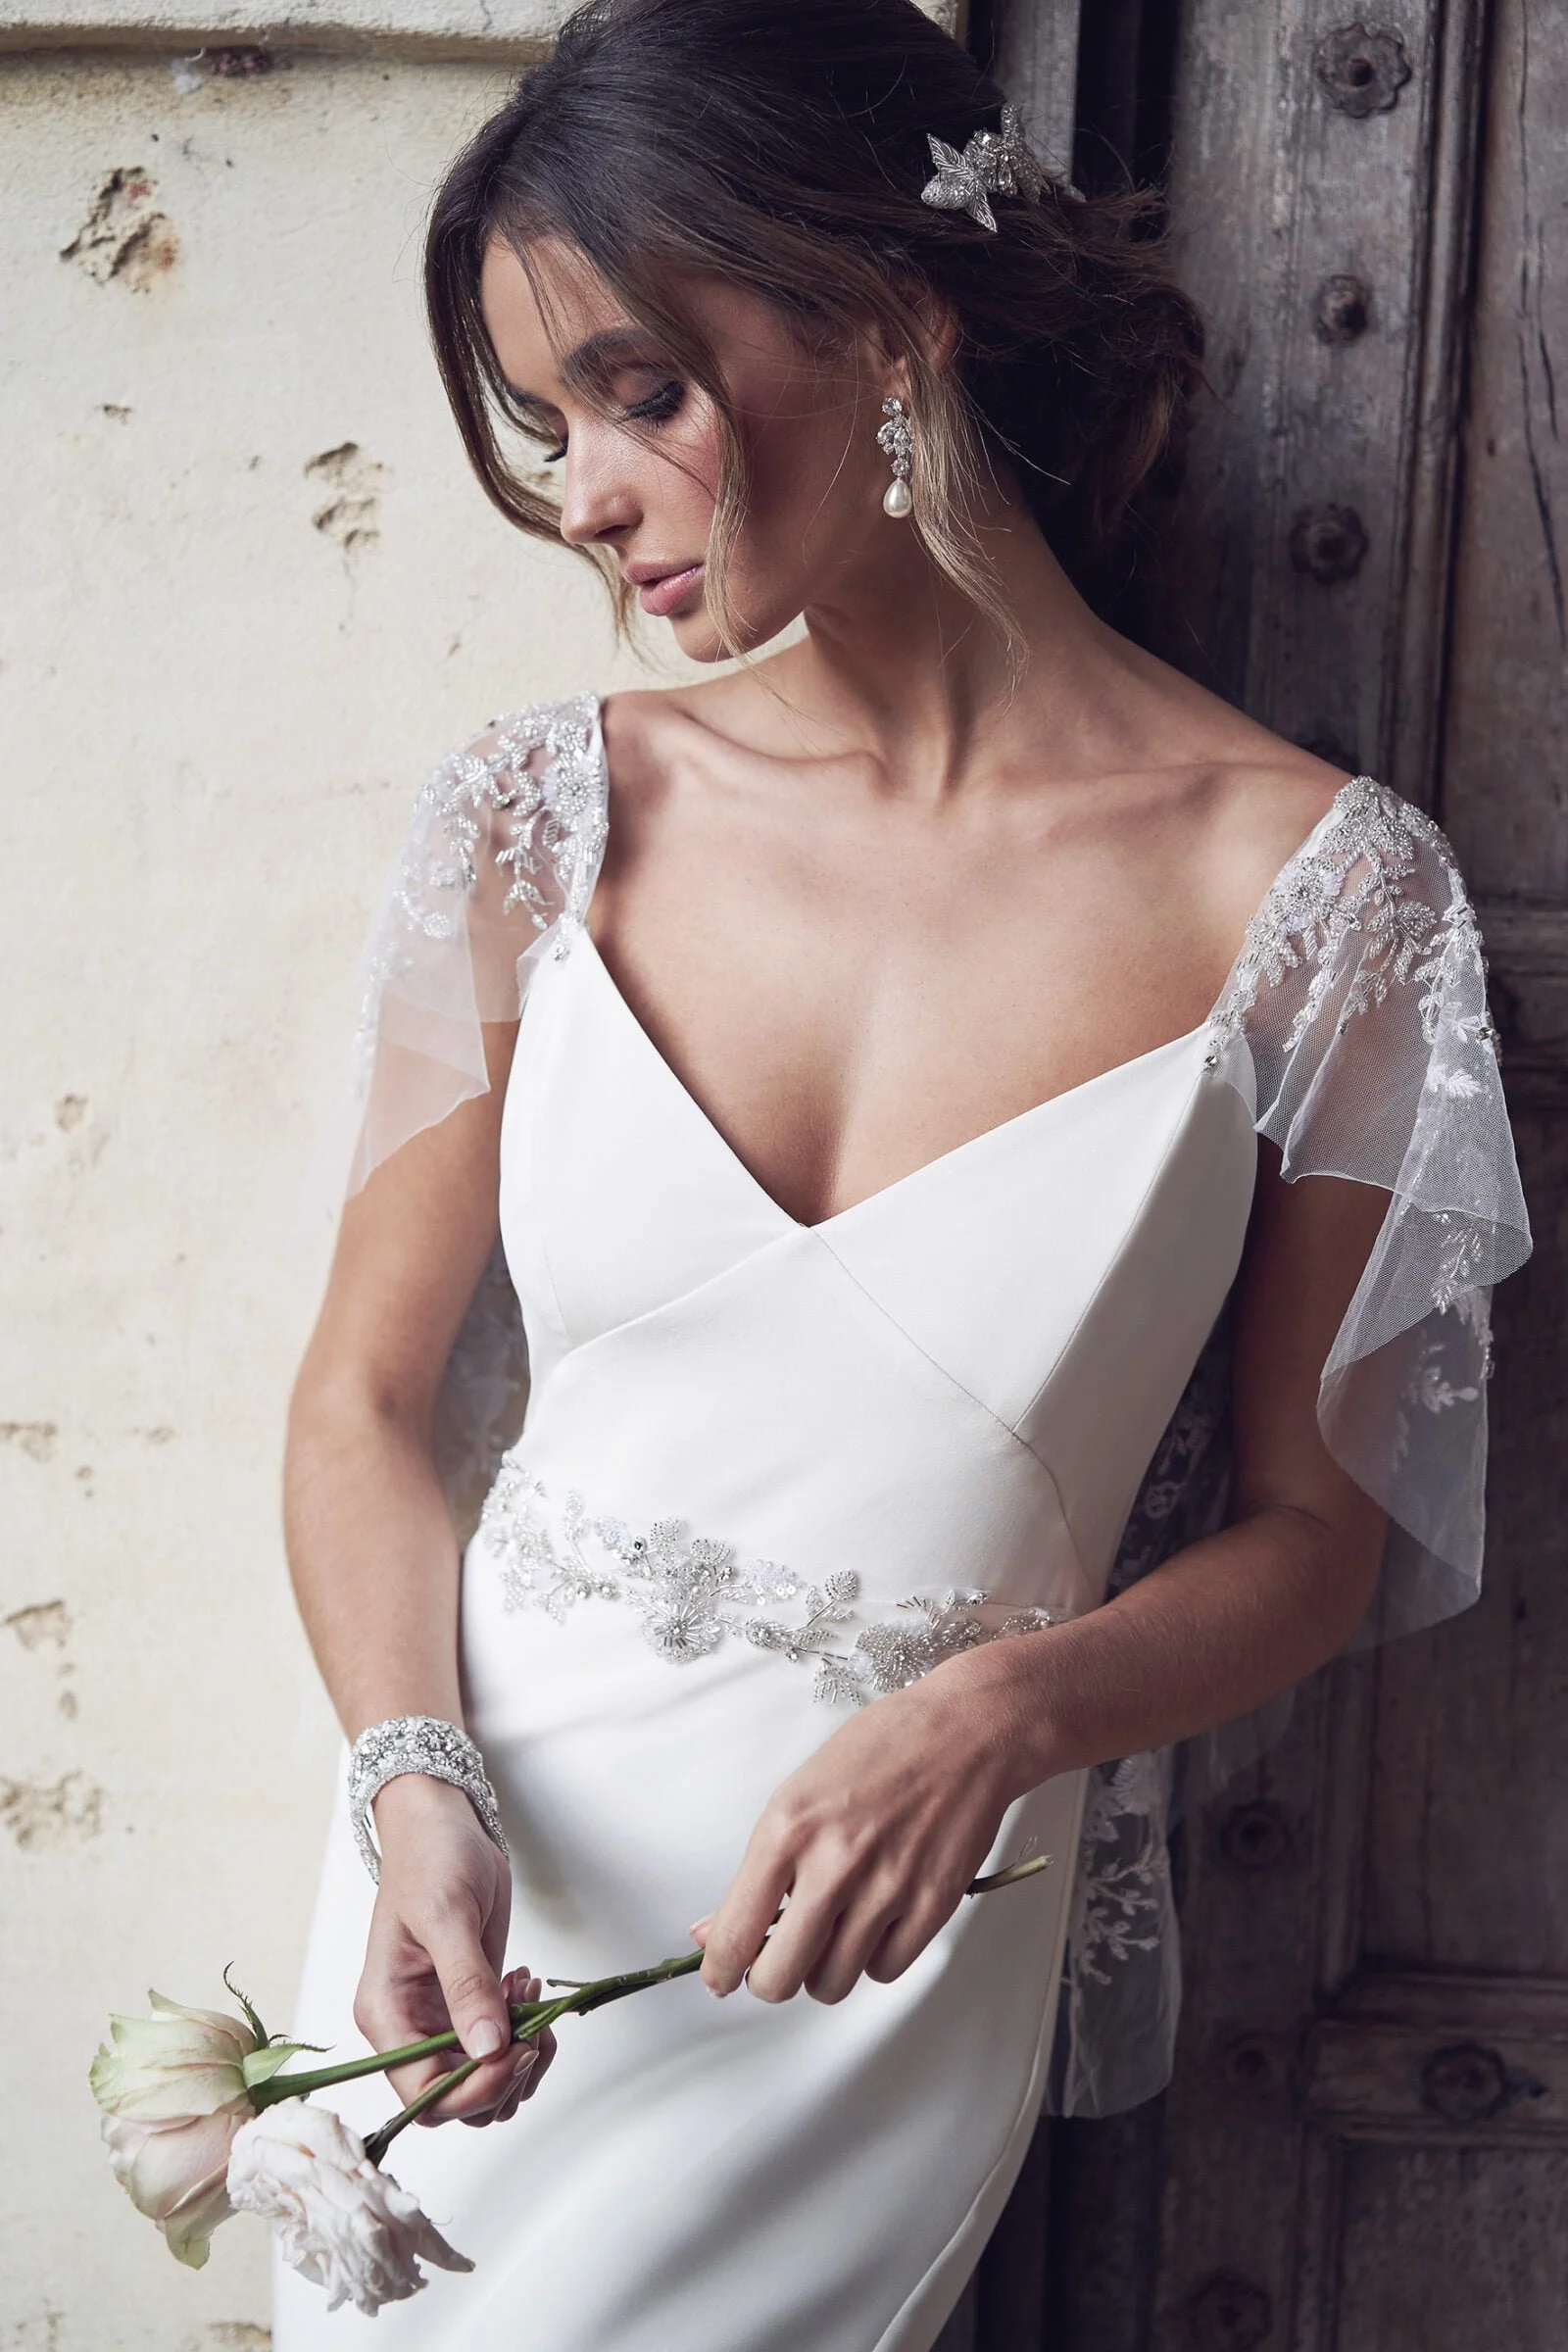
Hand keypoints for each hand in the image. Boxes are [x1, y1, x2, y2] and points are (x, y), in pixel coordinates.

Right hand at [353, 1775, 555, 2124]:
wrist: (442, 1822)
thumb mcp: (447, 1917)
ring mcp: (443, 2018)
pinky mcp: (473, 2002)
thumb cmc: (429, 1857)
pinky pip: (502, 2047)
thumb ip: (467, 1985)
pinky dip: (527, 2030)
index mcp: (387, 2013)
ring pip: (486, 2081)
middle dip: (505, 2076)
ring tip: (531, 2000)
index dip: (473, 2090)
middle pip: (458, 2100)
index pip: (424, 2094)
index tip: (516, 2052)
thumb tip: (487, 2048)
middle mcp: (411, 2027)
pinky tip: (527, 1985)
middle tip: (534, 2027)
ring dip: (522, 2055)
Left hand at [693, 1655, 1025, 2005]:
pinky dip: (874, 1956)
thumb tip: (713, 1930)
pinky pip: (884, 1970)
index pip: (736, 1934)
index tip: (722, 1979)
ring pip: (832, 1984)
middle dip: (771, 1980)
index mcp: (788, 1829)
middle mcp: (834, 1863)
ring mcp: (887, 1888)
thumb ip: (760, 1866)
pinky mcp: (932, 1904)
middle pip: (779, 1979)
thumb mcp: (799, 1792)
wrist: (964, 1731)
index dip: (721, 1972)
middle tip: (779, 1960)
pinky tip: (876, 1920)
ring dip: (824, 1969)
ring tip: (833, 1930)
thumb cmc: (881, 1749)